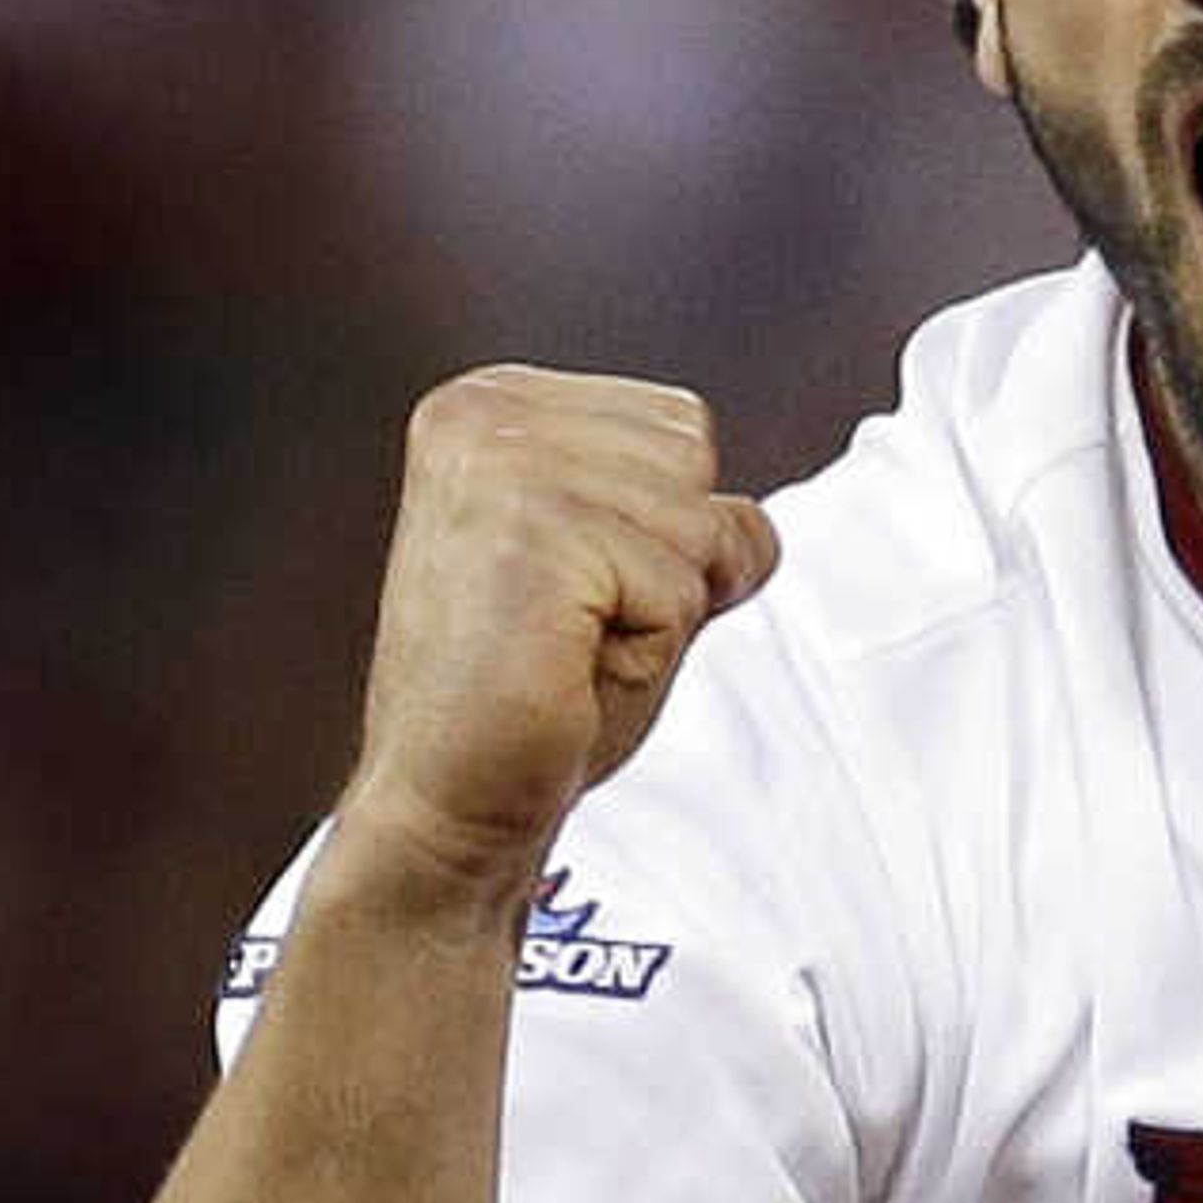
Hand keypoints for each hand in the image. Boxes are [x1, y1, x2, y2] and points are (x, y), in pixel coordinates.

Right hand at [339, 365, 780, 903]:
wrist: (452, 798)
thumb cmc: (532, 695)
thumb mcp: (625, 575)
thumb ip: (686, 519)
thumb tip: (751, 520)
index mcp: (494, 403)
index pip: (681, 425)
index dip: (666, 530)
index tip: (578, 587)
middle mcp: (483, 415)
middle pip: (695, 459)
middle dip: (671, 562)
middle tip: (575, 624)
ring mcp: (498, 468)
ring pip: (698, 522)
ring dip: (660, 608)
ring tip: (569, 643)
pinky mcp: (528, 535)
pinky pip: (681, 584)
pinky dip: (649, 645)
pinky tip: (567, 666)